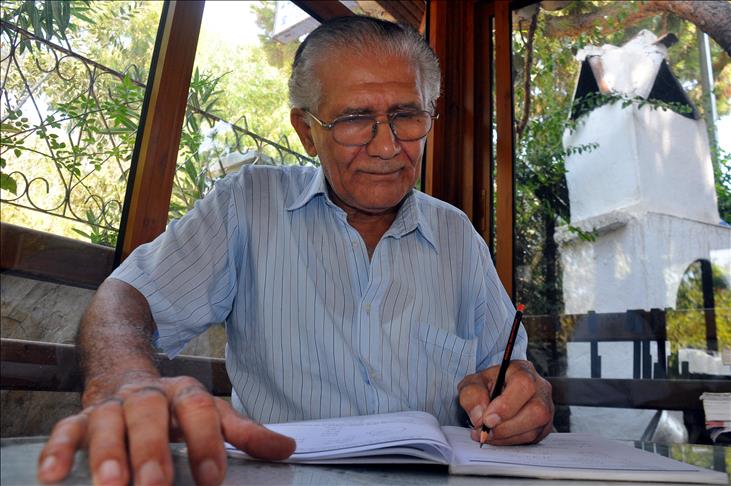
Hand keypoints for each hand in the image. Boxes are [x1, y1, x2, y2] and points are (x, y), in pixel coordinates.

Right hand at [37, 376, 295, 485]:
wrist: (124, 368)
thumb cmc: (173, 406)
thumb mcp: (210, 413)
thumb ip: (244, 433)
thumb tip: (288, 449)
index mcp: (183, 392)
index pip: (199, 410)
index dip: (206, 442)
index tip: (212, 478)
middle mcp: (146, 395)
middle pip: (149, 412)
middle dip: (151, 449)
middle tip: (155, 484)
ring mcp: (111, 406)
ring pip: (105, 422)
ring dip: (107, 453)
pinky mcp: (80, 418)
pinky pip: (64, 431)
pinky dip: (56, 451)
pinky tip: (52, 476)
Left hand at [458, 360, 553, 444]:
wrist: (493, 393)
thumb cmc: (486, 386)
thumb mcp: (472, 383)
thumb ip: (472, 395)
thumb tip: (479, 417)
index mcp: (523, 370)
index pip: (523, 385)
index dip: (506, 405)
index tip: (487, 419)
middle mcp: (540, 388)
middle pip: (536, 411)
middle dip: (507, 427)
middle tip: (485, 431)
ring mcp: (546, 408)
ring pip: (534, 430)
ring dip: (506, 437)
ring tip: (486, 434)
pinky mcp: (544, 426)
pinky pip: (531, 439)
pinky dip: (510, 441)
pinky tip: (497, 437)